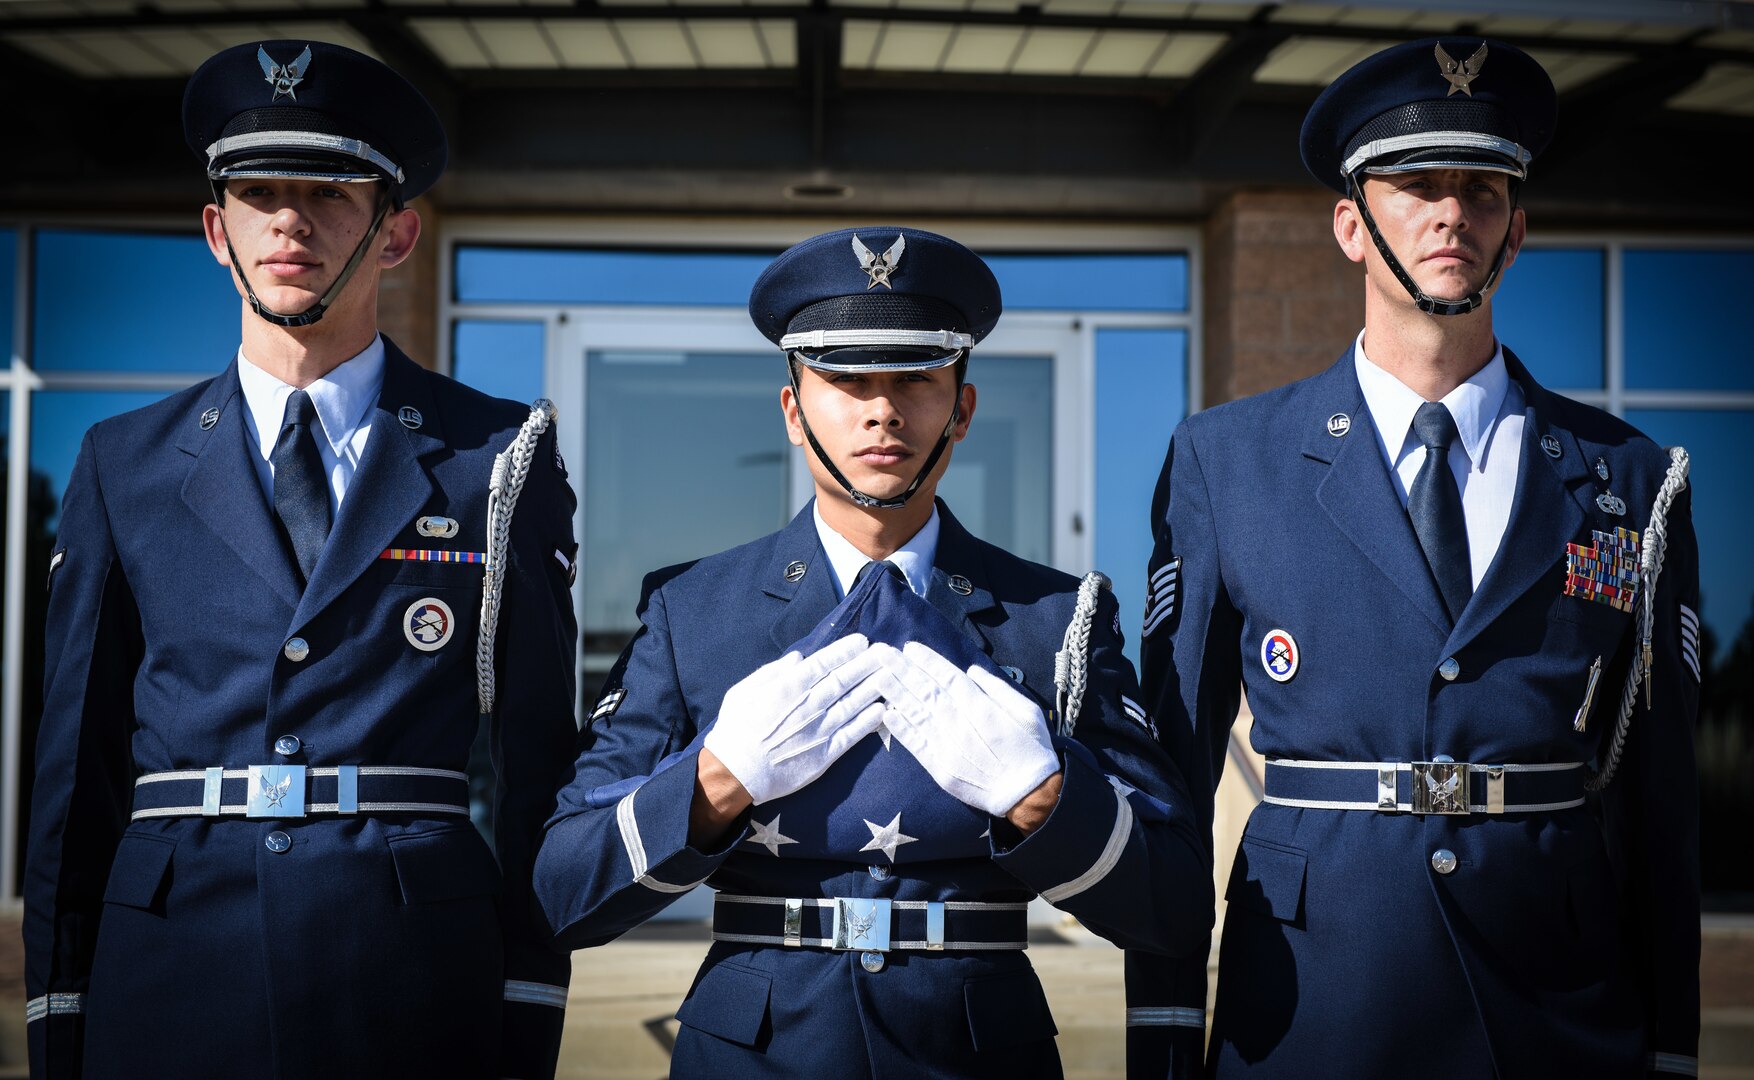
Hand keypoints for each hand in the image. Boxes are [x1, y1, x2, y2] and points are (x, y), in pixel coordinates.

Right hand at [702, 634, 889, 804]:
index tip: (862, 641)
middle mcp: (809, 706)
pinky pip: (852, 735)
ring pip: (853, 704)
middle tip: (886, 650)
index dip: (846, 651)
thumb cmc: (735, 730)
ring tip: (891, 673)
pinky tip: (883, 710)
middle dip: (867, 663)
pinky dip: (868, 722)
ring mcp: (819, 730)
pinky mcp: (825, 755)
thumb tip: (797, 657)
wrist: (735, 773)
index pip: (824, 663)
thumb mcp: (743, 691)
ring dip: (873, 687)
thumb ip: (772, 672)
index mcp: (788, 688)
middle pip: (844, 679)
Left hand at [871, 641, 1061, 818]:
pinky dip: (901, 730)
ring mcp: (948, 748)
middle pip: (926, 692)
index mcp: (982, 709)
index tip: (909, 647)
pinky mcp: (941, 770)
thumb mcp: (1027, 710)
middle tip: (882, 652)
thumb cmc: (1032, 749)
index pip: (948, 678)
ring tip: (877, 677)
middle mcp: (961, 725)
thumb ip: (998, 688)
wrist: (1029, 795)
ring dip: (895, 695)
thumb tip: (971, 670)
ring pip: (917, 715)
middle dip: (902, 670)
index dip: (927, 661)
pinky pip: (916, 745)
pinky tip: (886, 715)